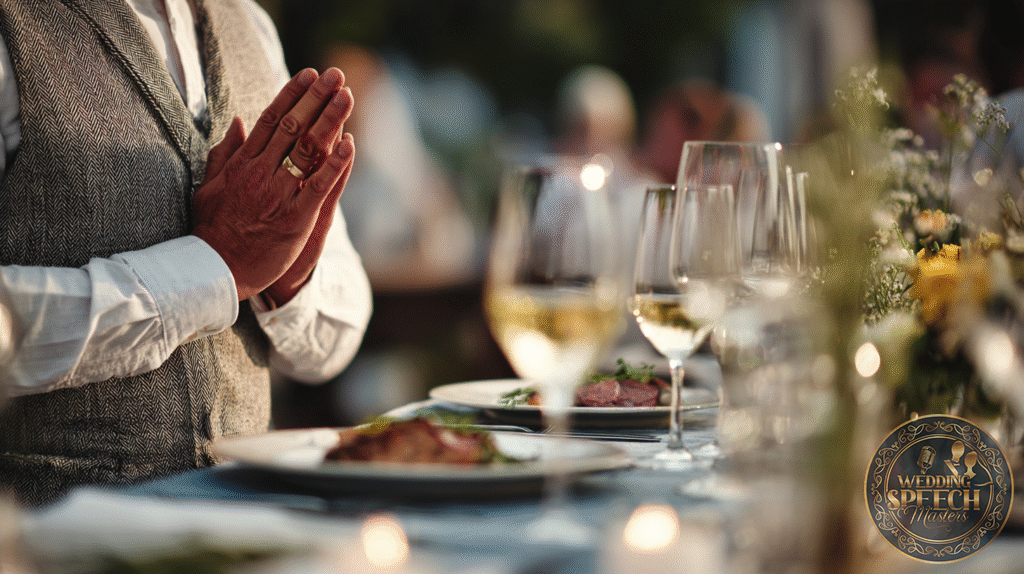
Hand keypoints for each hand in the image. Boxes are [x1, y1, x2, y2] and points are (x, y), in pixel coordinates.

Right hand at [194, 68, 354, 300]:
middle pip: (293, 128)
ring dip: (330, 121)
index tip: (309, 75)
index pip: (271, 120)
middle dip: (316, 98)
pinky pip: (319, 187)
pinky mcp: (296, 219)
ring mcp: (279, 195)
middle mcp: (261, 174)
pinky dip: (335, 164)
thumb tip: (238, 121)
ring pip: (308, 151)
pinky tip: (349, 145)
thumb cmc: (212, 229)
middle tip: (335, 75)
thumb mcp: (208, 186)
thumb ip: (225, 153)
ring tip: (346, 96)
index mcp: (242, 164)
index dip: (292, 95)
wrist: (215, 271)